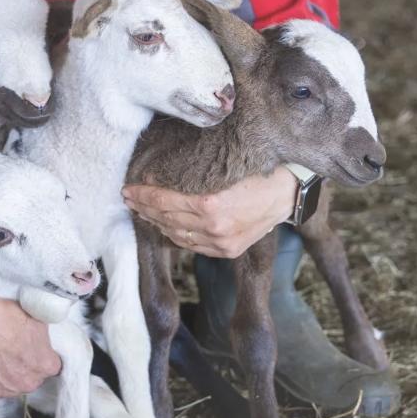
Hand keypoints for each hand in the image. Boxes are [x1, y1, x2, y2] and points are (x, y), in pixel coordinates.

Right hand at [0, 254, 60, 397]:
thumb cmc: (2, 312)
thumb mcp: (35, 316)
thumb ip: (44, 335)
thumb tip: (44, 337)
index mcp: (45, 364)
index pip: (53, 364)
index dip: (45, 353)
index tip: (37, 345)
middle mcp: (28, 382)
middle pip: (35, 376)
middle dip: (29, 365)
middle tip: (18, 348)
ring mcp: (6, 388)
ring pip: (16, 383)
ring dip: (12, 373)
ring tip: (3, 354)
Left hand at [122, 164, 297, 257]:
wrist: (287, 192)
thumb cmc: (256, 171)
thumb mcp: (222, 166)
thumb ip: (191, 174)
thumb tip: (159, 177)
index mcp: (210, 203)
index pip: (164, 201)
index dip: (143, 195)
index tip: (128, 189)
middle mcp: (213, 227)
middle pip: (166, 219)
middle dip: (144, 208)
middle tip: (129, 198)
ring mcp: (220, 242)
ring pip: (176, 235)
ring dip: (156, 223)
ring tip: (143, 211)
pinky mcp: (227, 250)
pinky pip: (192, 245)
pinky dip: (175, 234)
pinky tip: (165, 225)